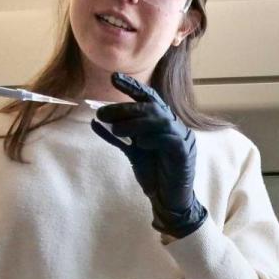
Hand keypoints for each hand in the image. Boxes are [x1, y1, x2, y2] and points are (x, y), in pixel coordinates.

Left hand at [91, 73, 206, 238]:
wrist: (170, 201)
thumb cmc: (154, 174)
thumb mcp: (132, 152)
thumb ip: (118, 136)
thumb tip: (95, 121)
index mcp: (162, 123)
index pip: (148, 98)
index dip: (132, 87)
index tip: (114, 77)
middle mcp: (173, 126)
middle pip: (151, 107)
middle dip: (125, 108)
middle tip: (103, 113)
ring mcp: (180, 138)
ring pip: (158, 120)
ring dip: (134, 123)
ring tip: (116, 130)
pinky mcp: (183, 153)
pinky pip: (167, 139)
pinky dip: (152, 138)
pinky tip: (140, 144)